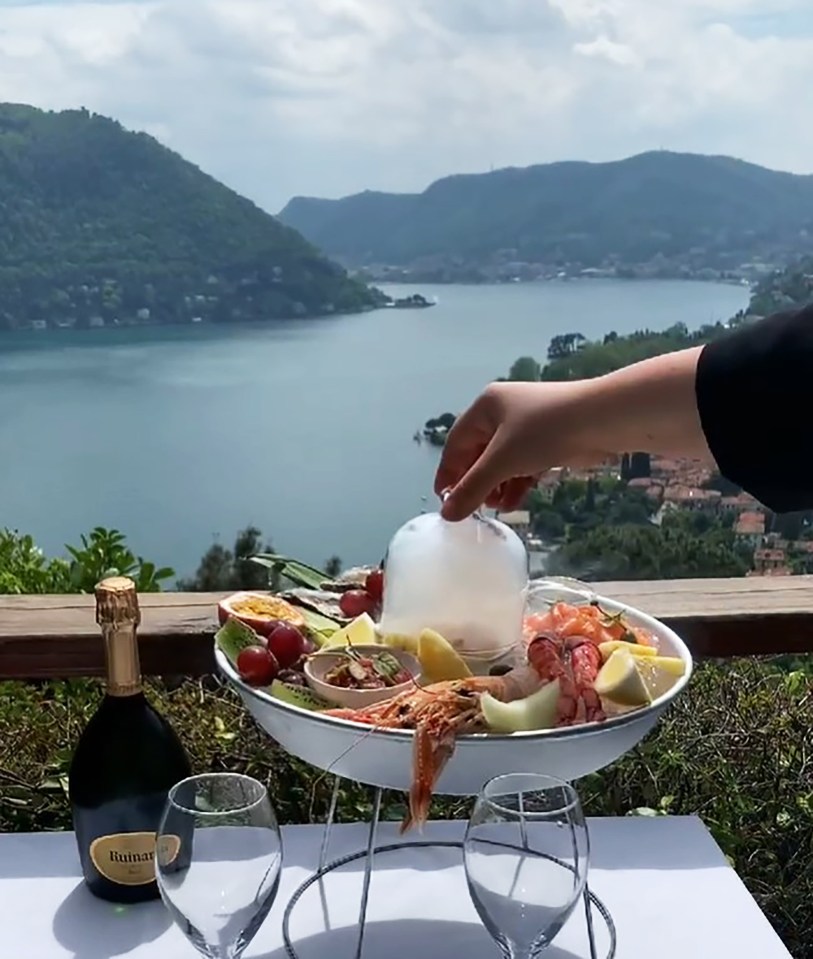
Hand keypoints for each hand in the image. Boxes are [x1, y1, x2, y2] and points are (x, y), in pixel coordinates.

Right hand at [434, 380, 612, 521]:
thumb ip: (472, 489)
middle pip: (479, 453)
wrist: (600, 420)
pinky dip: (517, 482)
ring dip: (497, 486)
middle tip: (476, 508)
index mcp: (486, 406)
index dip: (449, 473)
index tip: (445, 501)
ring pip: (502, 460)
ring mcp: (528, 424)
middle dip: (477, 482)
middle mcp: (503, 411)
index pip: (456, 443)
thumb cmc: (544, 432)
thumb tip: (447, 514)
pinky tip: (515, 501)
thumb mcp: (502, 462)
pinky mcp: (548, 438)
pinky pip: (523, 463)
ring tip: (498, 508)